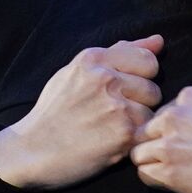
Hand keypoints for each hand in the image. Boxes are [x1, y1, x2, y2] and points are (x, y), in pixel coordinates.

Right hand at [0, 34, 164, 189]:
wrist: (32, 151)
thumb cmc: (56, 111)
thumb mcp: (77, 72)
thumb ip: (120, 53)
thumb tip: (159, 41)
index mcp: (93, 59)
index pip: (148, 59)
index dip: (140, 77)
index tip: (123, 90)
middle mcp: (105, 78)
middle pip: (153, 87)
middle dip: (139, 101)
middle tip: (113, 113)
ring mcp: (116, 106)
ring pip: (152, 110)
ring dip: (137, 121)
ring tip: (111, 127)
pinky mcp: (123, 133)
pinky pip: (146, 131)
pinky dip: (134, 139)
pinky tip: (112, 141)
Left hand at [128, 85, 191, 192]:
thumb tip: (189, 128)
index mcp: (189, 97)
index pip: (160, 113)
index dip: (169, 131)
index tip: (186, 143)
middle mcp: (173, 116)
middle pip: (143, 132)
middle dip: (155, 145)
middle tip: (177, 160)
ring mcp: (168, 144)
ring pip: (138, 154)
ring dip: (153, 163)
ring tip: (177, 172)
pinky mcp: (169, 172)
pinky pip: (145, 175)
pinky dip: (156, 180)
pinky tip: (178, 183)